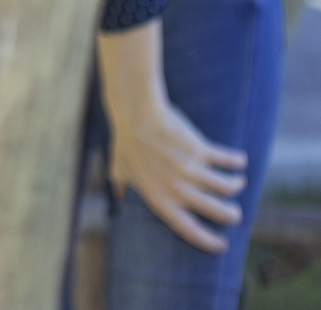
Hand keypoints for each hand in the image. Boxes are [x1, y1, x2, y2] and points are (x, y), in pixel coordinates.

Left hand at [107, 97, 246, 250]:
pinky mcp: (199, 149)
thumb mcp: (119, 169)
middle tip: (234, 212)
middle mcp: (178, 190)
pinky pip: (225, 159)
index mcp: (160, 200)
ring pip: (226, 187)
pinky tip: (241, 160)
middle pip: (217, 212)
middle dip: (231, 215)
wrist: (135, 113)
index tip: (223, 245)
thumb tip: (117, 198)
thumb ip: (121, 187)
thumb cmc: (126, 141)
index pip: (191, 231)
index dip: (210, 242)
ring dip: (236, 185)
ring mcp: (190, 170)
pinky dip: (236, 161)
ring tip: (238, 182)